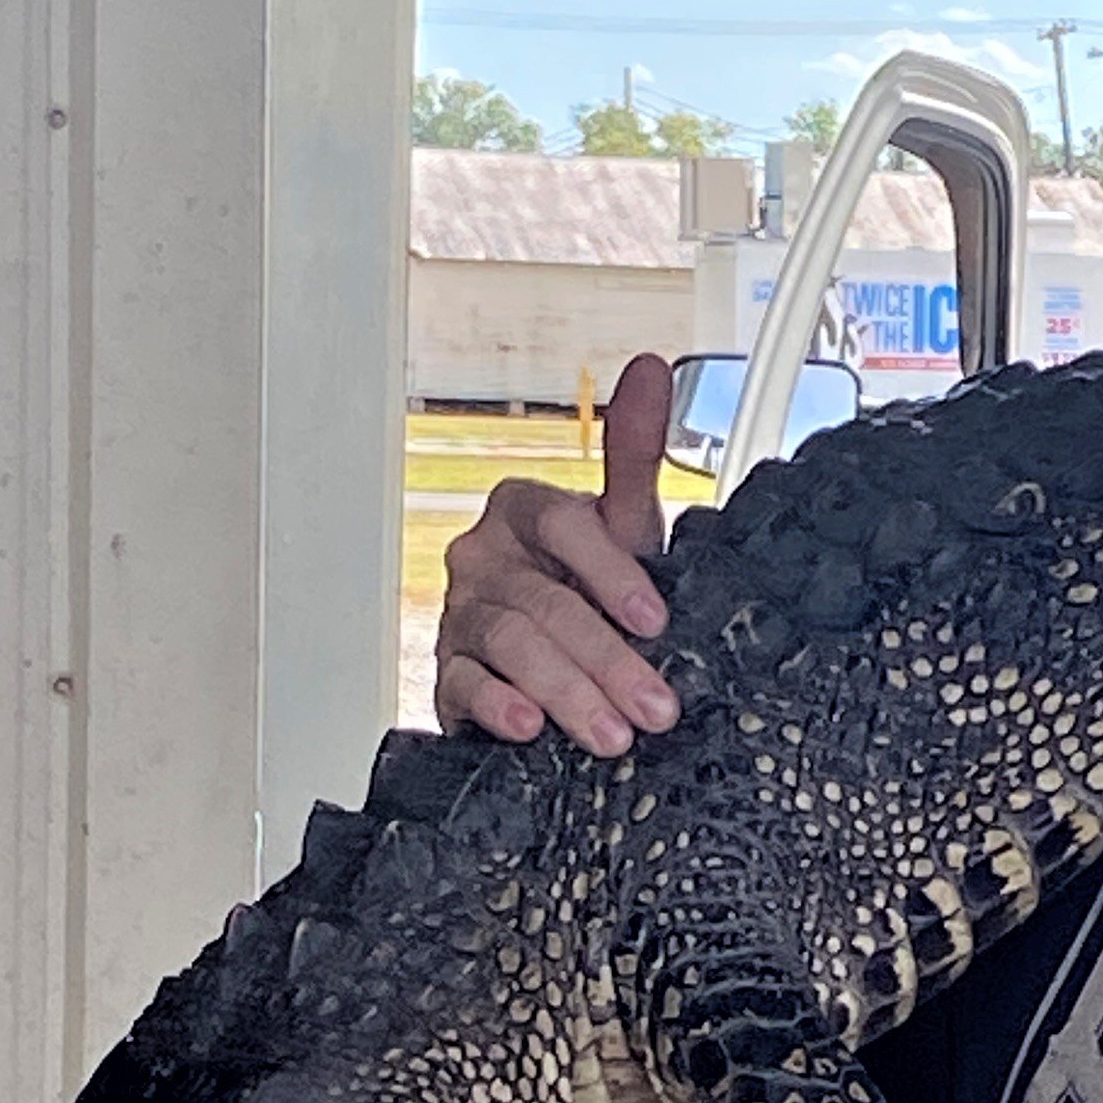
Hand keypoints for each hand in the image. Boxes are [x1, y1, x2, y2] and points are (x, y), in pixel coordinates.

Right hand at [436, 352, 683, 756]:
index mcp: (524, 510)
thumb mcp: (623, 527)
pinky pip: (462, 682)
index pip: (562, 524)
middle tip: (653, 705)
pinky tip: (528, 726)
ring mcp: (461, 613)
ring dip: (567, 692)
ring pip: (510, 642)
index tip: (655, 620)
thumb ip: (633, 454)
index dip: (610, 571)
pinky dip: (496, 704)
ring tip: (611, 734)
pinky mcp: (448, 671)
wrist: (553, 663)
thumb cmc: (592, 591)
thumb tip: (647, 368)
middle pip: (543, 599)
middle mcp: (484, 557)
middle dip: (605, 658)